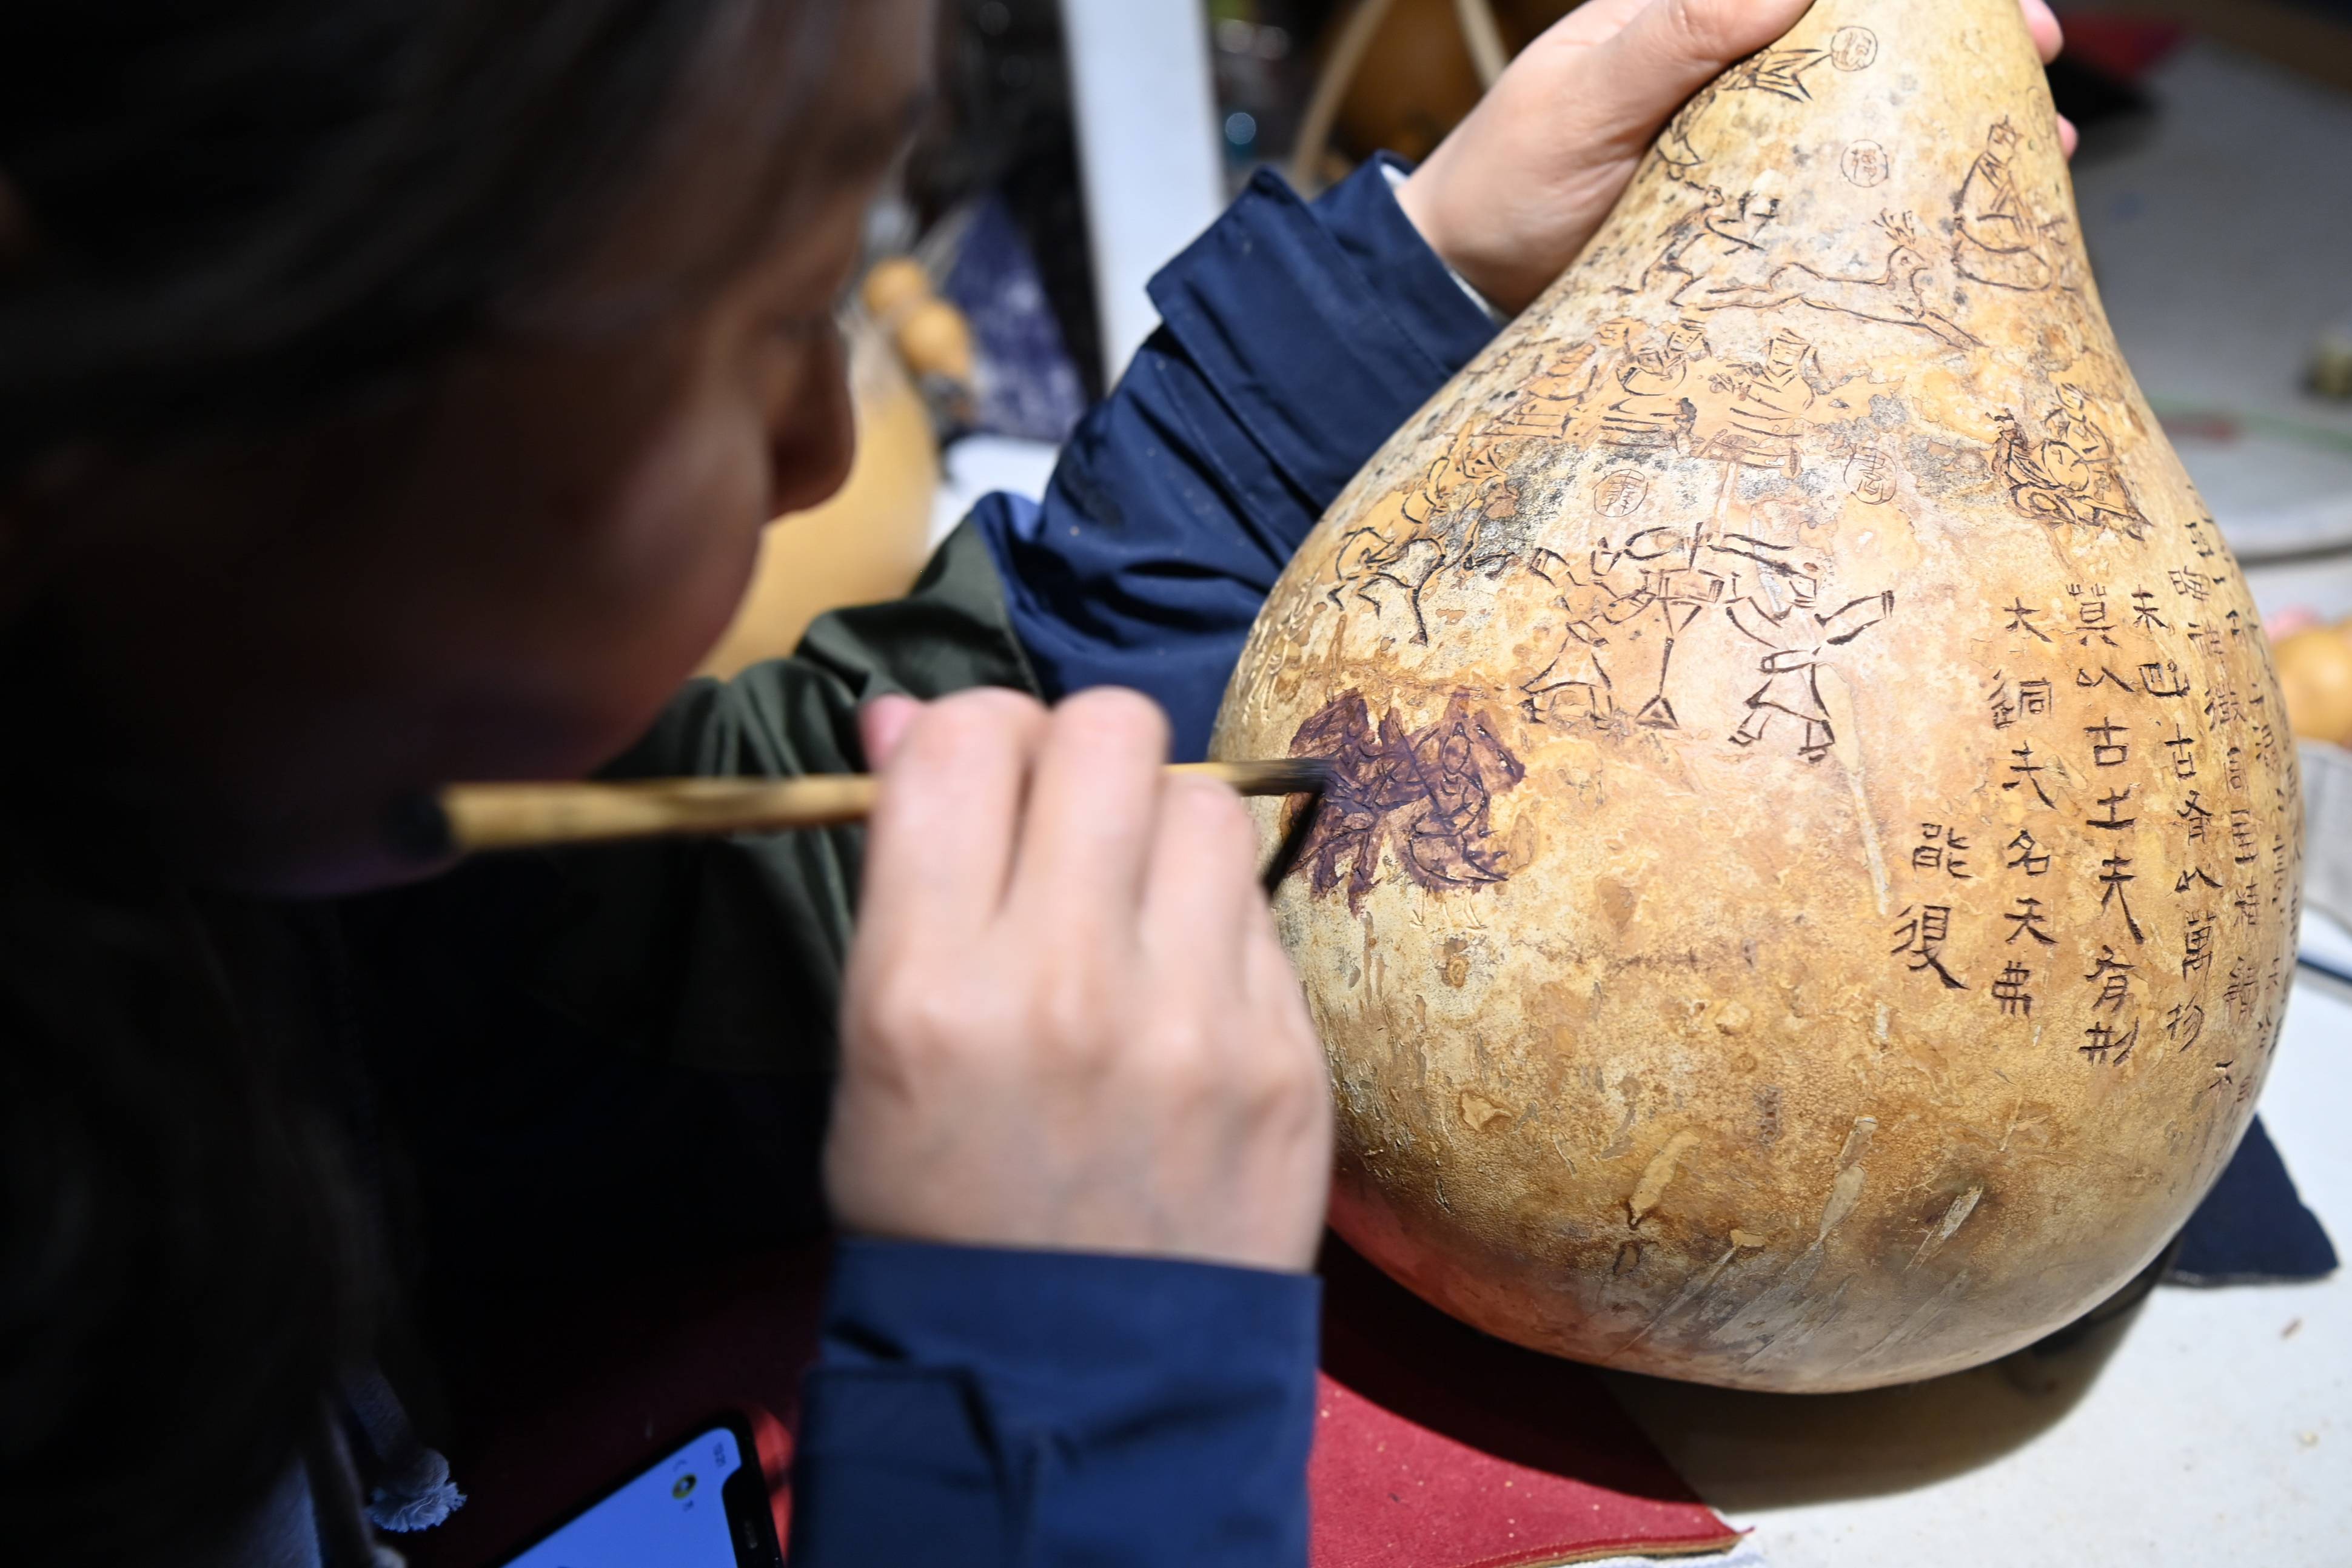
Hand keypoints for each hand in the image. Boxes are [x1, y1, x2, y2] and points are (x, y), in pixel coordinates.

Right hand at [828, 687, 1333, 1272]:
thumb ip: (902, 870)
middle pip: (1107, 729)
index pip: (964, 739)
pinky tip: (1183, 993)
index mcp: (928, 987)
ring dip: (1162, 829)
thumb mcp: (872, 1046)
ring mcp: (1194, 1022)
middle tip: (1064, 821)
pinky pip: (1260, 913)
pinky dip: (1215, 926)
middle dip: (1078, 752)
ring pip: (1207, 802)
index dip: (969, 733)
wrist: (1073, 1389)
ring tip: (1132, 910)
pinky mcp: (1289, 1058)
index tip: (976, 778)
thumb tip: (907, 715)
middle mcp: (1064, 986)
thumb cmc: (943, 1209)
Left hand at [1397, 0, 2072, 315]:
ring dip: (1951, 126)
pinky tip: (1953, 222)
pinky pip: (1840, 198)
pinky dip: (1901, 203)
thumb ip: (1674, 34)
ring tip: (2034, 145)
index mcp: (1693, 16)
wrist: (1460, 283)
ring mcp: (1747, 147)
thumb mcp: (1583, 100)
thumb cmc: (1504, 181)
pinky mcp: (1747, 218)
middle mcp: (1734, 73)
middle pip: (1871, 43)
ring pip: (1871, 119)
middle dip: (1961, 48)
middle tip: (2037, 57)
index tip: (1983, 4)